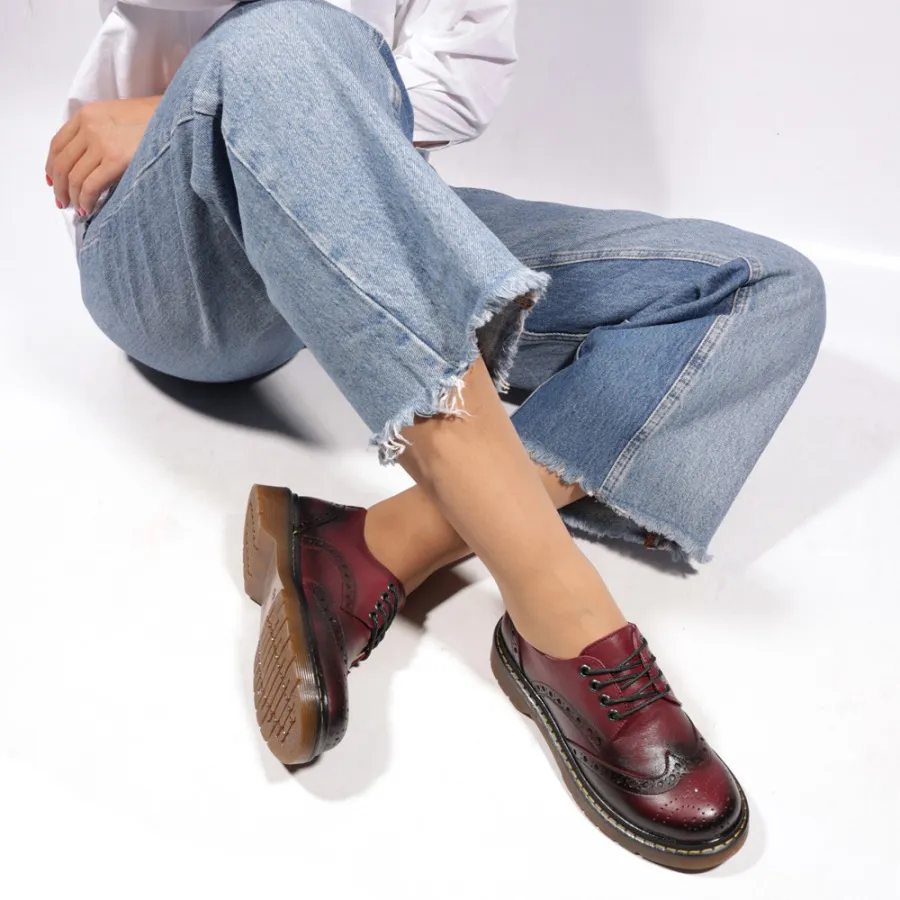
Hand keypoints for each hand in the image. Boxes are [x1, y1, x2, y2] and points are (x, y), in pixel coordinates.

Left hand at [45, 96, 161, 215]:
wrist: (175, 116)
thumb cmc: (153, 119)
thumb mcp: (117, 117)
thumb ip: (98, 132)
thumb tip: (89, 162)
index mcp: (87, 114)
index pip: (58, 144)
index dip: (51, 167)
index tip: (53, 182)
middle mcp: (89, 127)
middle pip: (62, 163)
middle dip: (59, 187)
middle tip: (63, 202)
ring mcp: (101, 143)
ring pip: (73, 177)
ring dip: (72, 196)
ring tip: (77, 208)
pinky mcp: (116, 160)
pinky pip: (90, 186)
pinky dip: (86, 200)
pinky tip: (88, 208)